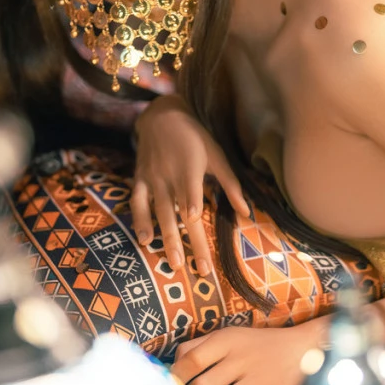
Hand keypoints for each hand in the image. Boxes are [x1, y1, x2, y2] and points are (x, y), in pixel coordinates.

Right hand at [131, 95, 248, 275]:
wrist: (160, 116)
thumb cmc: (195, 137)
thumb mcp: (217, 156)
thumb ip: (231, 185)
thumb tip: (246, 213)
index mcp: (190, 169)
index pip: (192, 196)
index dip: (193, 210)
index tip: (197, 222)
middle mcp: (169, 177)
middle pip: (178, 214)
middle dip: (187, 242)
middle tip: (196, 268)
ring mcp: (153, 180)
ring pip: (159, 213)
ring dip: (166, 239)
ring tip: (174, 264)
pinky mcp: (140, 180)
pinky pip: (138, 202)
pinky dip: (139, 220)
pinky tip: (143, 240)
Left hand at [172, 320, 327, 384]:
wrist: (300, 352)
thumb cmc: (256, 345)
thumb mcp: (228, 336)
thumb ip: (198, 346)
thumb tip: (171, 364)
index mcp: (226, 339)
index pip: (190, 358)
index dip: (175, 374)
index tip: (169, 383)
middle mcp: (237, 357)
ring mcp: (251, 378)